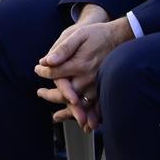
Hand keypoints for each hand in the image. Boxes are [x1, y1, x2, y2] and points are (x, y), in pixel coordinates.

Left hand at [35, 5, 132, 131]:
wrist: (120, 37)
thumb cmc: (98, 35)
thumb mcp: (79, 35)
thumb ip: (63, 48)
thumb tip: (46, 61)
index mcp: (79, 64)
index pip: (54, 73)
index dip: (43, 72)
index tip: (38, 69)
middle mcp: (87, 79)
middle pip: (63, 93)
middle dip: (49, 95)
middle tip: (40, 92)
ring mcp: (96, 86)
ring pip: (78, 105)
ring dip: (66, 112)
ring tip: (55, 117)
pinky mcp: (104, 90)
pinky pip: (94, 108)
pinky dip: (88, 117)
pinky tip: (83, 124)